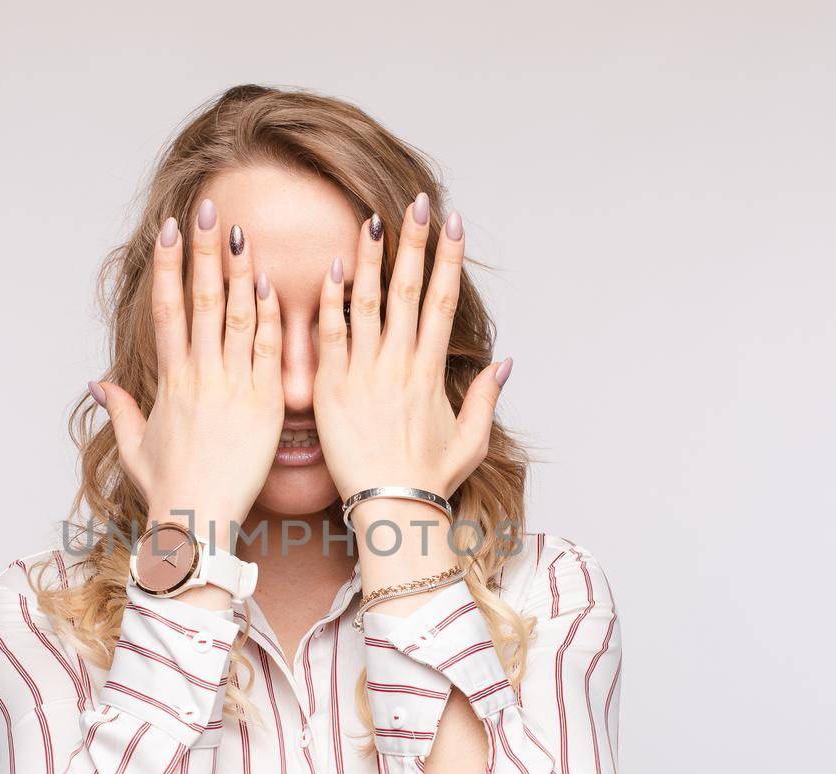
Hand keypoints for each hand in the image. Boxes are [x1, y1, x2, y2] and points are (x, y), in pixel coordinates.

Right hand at [92, 201, 284, 545]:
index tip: (173, 230)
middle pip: (199, 300)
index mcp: (170, 381)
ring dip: (238, 271)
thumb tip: (97, 382)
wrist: (197, 521)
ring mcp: (231, 387)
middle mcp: (198, 376)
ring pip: (233, 316)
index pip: (168, 310)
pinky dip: (267, 316)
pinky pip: (266, 350)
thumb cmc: (170, 489)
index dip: (170, 267)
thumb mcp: (136, 447)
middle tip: (209, 208)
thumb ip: (121, 409)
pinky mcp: (262, 405)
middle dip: (204, 252)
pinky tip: (270, 283)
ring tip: (242, 232)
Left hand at [311, 193, 511, 514]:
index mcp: (431, 372)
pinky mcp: (332, 389)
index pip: (441, 302)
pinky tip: (335, 267)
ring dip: (372, 258)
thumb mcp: (470, 442)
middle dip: (416, 243)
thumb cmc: (428, 482)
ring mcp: (366, 374)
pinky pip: (331, 336)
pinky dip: (333, 301)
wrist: (392, 509)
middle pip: (410, 290)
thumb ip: (486, 399)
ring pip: (369, 303)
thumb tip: (504, 363)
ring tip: (372, 218)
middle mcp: (401, 365)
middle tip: (419, 201)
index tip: (451, 224)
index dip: (447, 260)